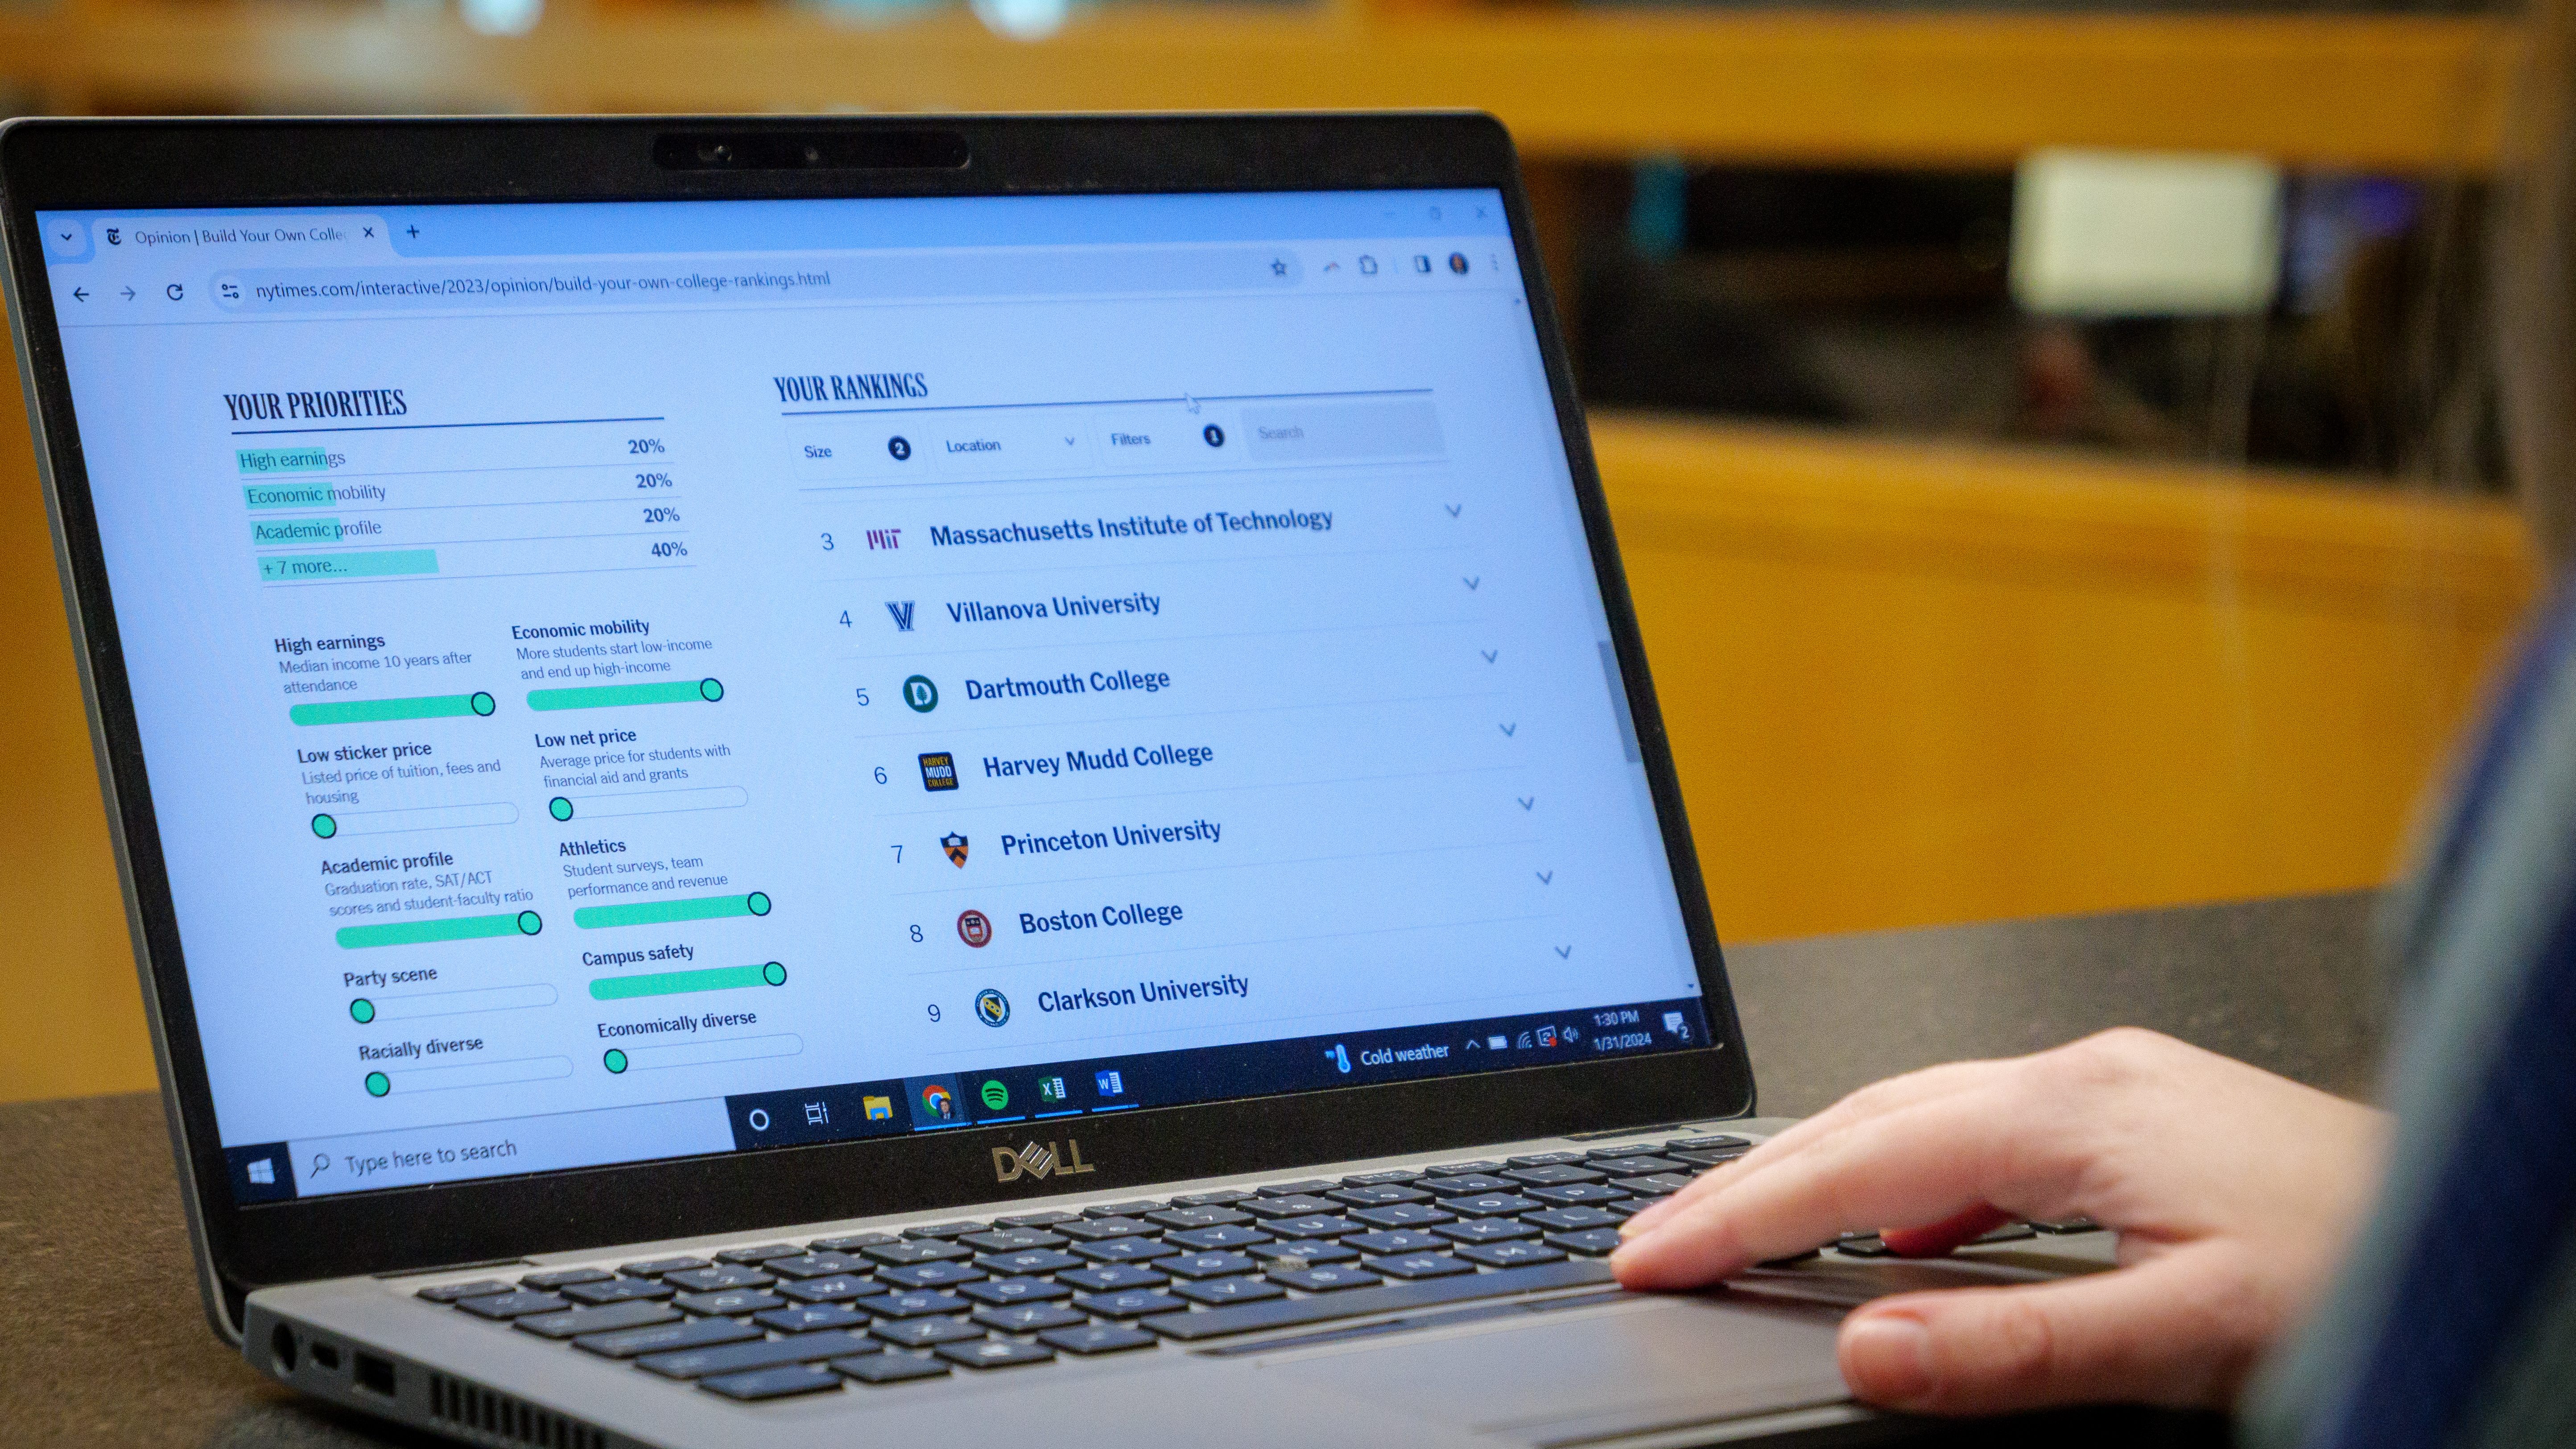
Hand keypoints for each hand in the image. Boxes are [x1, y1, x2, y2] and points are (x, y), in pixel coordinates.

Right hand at [1609, 1028, 2386, 1414]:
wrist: (2477, 1217)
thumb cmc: (2365, 1265)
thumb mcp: (2191, 1331)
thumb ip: (2018, 1343)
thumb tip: (1871, 1349)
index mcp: (2074, 1113)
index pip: (1861, 1168)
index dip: (1743, 1215)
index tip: (1649, 1253)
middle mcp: (2080, 1077)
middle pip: (1869, 1120)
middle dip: (1751, 1183)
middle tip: (1654, 1240)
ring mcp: (2108, 1087)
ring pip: (1917, 1116)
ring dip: (1821, 1173)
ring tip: (1740, 1230)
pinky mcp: (2133, 1113)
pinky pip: (1976, 1133)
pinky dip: (1903, 1178)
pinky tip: (1899, 1228)